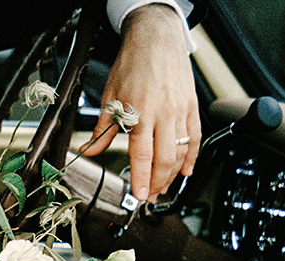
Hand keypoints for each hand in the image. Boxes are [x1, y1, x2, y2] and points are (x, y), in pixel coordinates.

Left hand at [82, 4, 199, 201]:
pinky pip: (194, 136)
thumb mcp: (110, 97)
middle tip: (151, 196)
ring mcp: (180, 110)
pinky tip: (186, 170)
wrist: (156, 38)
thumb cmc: (132, 65)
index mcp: (139, 113)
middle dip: (158, 182)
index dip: (141, 178)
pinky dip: (191, 156)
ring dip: (172, 174)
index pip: (141, 155)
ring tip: (164, 187)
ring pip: (180, 150)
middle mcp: (162, 113)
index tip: (140, 195)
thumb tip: (89, 151)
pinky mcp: (192, 106)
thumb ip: (102, 130)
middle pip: (163, 158)